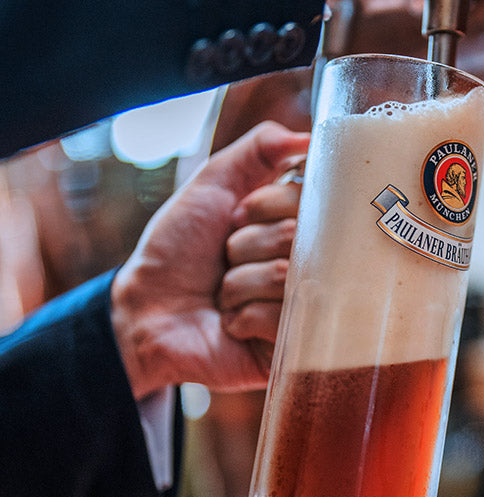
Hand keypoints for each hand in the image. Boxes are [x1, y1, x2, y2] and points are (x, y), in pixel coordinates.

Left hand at [110, 122, 308, 398]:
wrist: (147, 311)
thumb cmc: (179, 250)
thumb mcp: (213, 184)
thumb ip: (259, 150)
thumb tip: (308, 137)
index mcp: (298, 227)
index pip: (311, 201)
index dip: (267, 206)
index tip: (240, 217)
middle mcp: (309, 265)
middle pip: (296, 238)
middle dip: (246, 245)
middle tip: (226, 259)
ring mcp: (304, 308)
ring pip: (286, 277)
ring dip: (238, 284)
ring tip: (223, 296)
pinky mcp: (294, 347)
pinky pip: (281, 319)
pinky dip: (243, 318)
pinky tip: (231, 325)